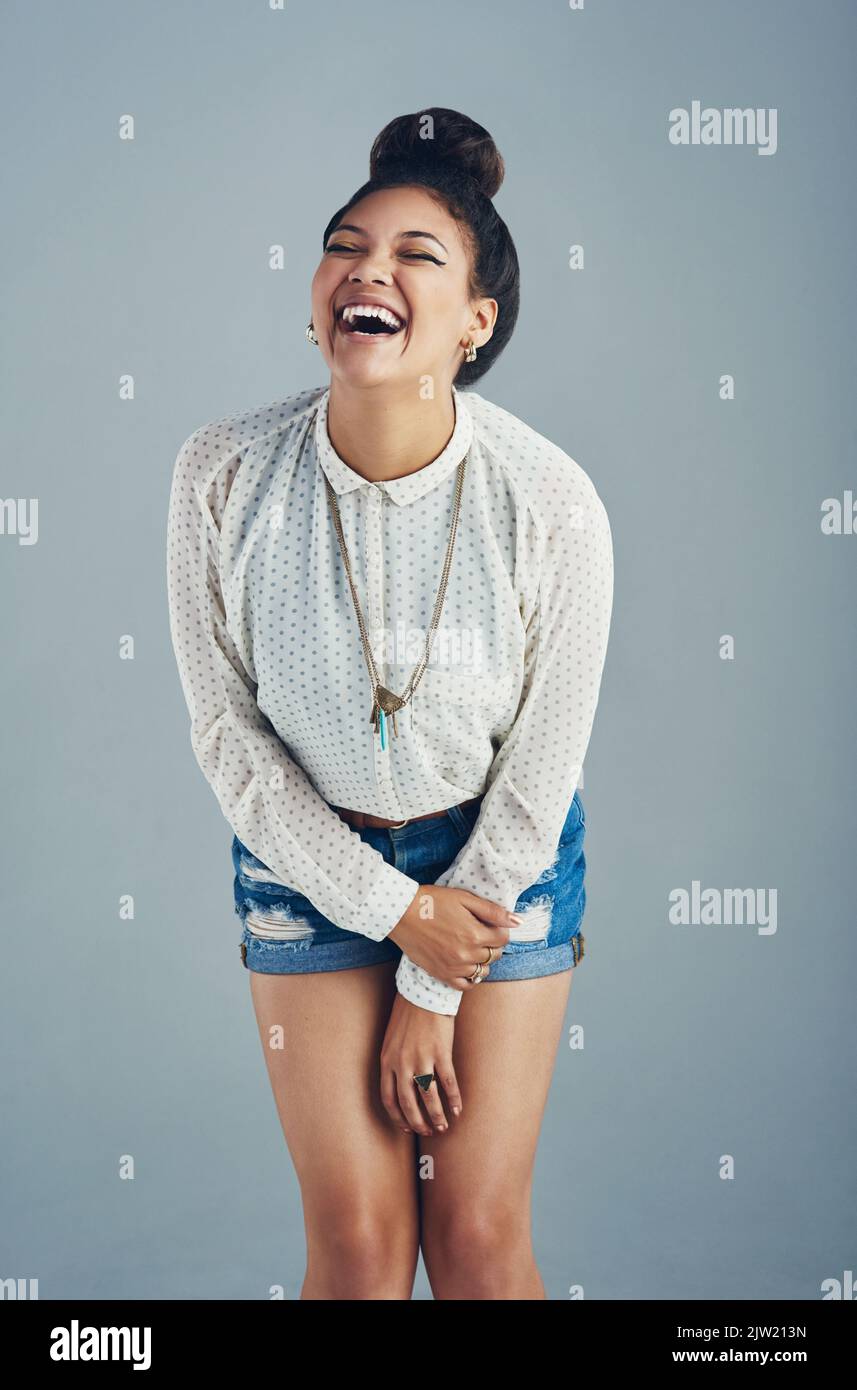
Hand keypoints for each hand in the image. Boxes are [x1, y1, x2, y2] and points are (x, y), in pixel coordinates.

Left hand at [380, 993, 461, 1134]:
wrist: (423, 992)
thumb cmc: (407, 1014)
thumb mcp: (391, 1039)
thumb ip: (393, 1061)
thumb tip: (401, 1084)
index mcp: (387, 1060)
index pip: (388, 1099)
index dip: (398, 1117)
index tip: (407, 1128)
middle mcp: (402, 1063)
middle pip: (408, 1103)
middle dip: (417, 1122)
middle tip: (427, 1131)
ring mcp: (421, 1059)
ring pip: (428, 1097)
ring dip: (436, 1116)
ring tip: (443, 1127)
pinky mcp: (441, 1052)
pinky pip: (448, 1082)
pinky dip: (453, 1099)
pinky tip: (458, 1109)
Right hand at [388, 884, 516, 992]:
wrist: (401, 913)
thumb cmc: (433, 901)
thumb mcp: (464, 899)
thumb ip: (492, 911)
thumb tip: (518, 921)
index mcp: (475, 934)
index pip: (503, 939)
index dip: (499, 929)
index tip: (489, 923)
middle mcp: (467, 955)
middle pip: (494, 955)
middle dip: (492, 944)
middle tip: (478, 932)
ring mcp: (454, 968)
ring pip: (482, 971)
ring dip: (482, 960)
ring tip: (469, 946)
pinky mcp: (442, 975)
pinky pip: (466, 985)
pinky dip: (470, 977)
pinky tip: (464, 964)